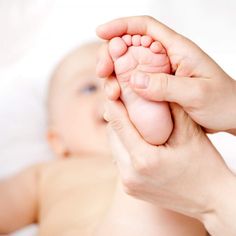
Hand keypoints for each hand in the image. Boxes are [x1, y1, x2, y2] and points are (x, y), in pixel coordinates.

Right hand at [97, 16, 235, 133]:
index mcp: (178, 49)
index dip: (121, 26)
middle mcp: (166, 57)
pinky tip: (118, 96)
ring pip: (131, 65)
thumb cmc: (222, 102)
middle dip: (111, 54)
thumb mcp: (197, 93)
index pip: (145, 26)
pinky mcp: (159, 86)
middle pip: (132, 45)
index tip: (100, 33)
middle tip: (101, 71)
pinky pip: (137, 81)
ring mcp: (162, 72)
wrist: (231, 116)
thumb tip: (133, 79)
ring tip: (110, 90)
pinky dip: (124, 87)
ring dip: (115, 74)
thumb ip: (166, 86)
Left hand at [104, 99, 235, 235]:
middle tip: (124, 104)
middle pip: (112, 136)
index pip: (119, 124)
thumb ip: (170, 108)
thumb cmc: (204, 165)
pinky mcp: (129, 188)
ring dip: (119, 132)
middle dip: (116, 117)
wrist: (211, 199)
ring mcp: (128, 184)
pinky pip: (119, 161)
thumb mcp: (190, 132)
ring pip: (113, 148)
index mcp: (144, 160)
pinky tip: (136, 140)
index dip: (114, 104)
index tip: (113, 91)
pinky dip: (124, 147)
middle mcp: (130, 175)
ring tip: (131, 120)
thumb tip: (151, 90)